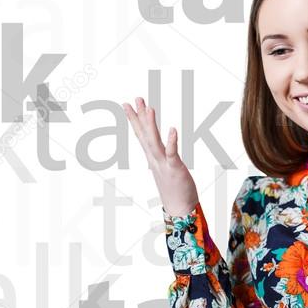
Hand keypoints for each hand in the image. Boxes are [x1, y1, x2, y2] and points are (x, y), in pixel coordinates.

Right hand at [123, 97, 198, 216]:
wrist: (179, 208)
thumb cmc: (175, 189)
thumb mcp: (165, 168)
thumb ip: (162, 156)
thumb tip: (157, 149)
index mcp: (152, 157)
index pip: (141, 134)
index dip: (134, 119)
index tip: (127, 104)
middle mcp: (154, 158)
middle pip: (144, 134)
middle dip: (139, 116)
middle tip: (135, 98)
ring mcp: (163, 163)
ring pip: (154, 141)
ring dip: (151, 125)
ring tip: (149, 108)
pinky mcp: (175, 169)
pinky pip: (172, 154)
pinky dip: (171, 142)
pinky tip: (172, 129)